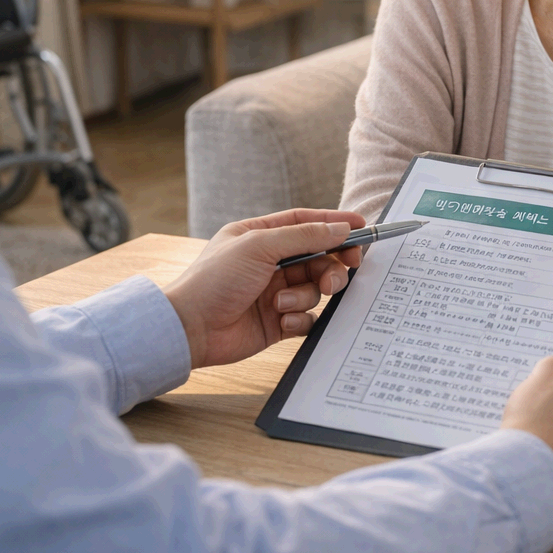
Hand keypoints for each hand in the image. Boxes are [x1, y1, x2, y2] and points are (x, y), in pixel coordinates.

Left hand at [164, 209, 366, 368]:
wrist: (191, 328)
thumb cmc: (214, 280)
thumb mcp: (259, 246)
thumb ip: (304, 236)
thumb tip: (340, 228)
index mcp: (260, 236)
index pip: (306, 223)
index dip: (334, 223)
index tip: (361, 226)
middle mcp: (270, 262)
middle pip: (318, 257)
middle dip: (332, 265)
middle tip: (345, 269)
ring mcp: (275, 292)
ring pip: (315, 288)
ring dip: (306, 294)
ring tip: (284, 302)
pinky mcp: (278, 320)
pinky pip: (306, 316)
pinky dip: (299, 317)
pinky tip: (281, 319)